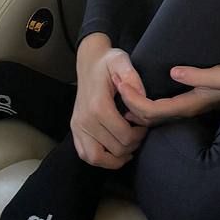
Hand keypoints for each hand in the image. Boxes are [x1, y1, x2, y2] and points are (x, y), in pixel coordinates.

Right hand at [72, 36, 148, 169]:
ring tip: (127, 146)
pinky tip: (114, 150)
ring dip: (116, 157)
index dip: (140, 134)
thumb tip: (142, 96)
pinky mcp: (74, 129)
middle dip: (132, 144)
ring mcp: (77, 126)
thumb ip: (132, 76)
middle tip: (139, 132)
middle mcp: (85, 119)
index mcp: (98, 105)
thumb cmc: (107, 62)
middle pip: (115, 149)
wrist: (88, 61)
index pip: (124, 136)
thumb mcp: (121, 60)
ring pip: (97, 158)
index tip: (144, 124)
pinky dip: (101, 159)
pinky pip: (86, 155)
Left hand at [116, 61, 219, 126]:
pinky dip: (143, 107)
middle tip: (115, 84)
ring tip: (120, 90)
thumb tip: (174, 73)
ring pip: (152, 118)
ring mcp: (186, 110)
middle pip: (148, 118)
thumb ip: (198, 75)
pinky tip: (135, 97)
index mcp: (189, 105)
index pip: (153, 110)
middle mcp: (185, 111)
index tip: (121, 84)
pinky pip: (159, 112)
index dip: (134, 100)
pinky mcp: (187, 106)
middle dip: (129, 103)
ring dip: (134, 107)